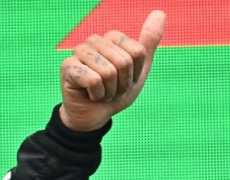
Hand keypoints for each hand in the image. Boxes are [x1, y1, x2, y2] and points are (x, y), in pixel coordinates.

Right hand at [59, 10, 165, 130]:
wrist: (94, 116)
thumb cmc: (115, 93)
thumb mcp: (138, 71)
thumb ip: (148, 43)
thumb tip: (161, 13)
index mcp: (111, 38)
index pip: (136, 52)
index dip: (134, 75)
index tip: (124, 82)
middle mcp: (94, 40)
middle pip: (124, 62)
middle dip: (122, 85)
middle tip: (112, 90)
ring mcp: (79, 52)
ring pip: (109, 72)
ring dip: (110, 92)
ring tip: (101, 93)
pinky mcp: (68, 67)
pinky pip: (94, 81)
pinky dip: (97, 95)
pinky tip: (90, 95)